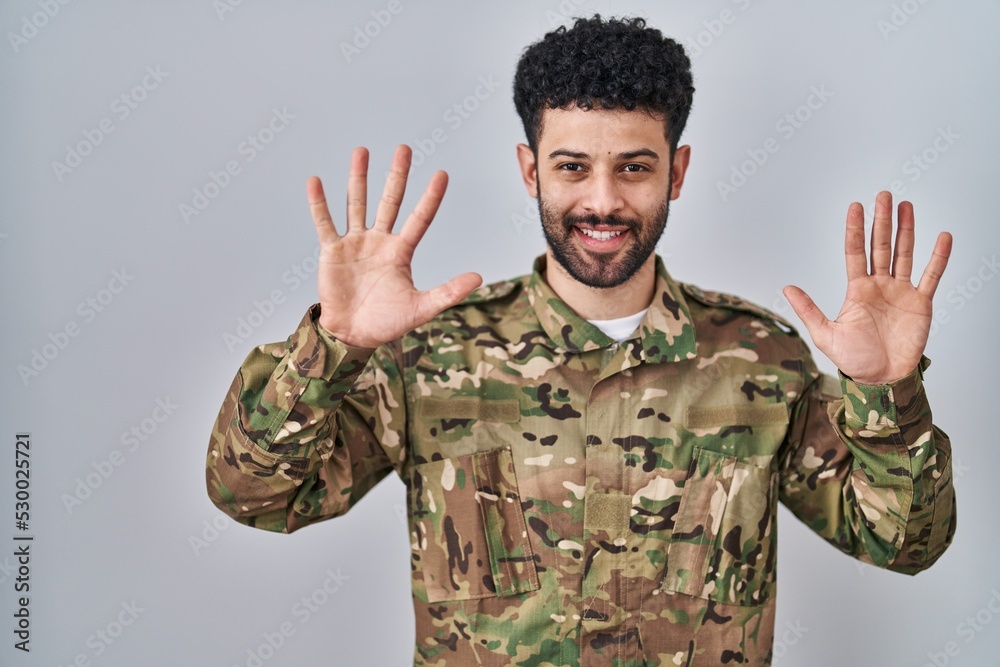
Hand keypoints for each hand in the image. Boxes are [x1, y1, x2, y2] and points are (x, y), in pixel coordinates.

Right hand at [308, 145, 481, 347]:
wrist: (353, 335)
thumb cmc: (387, 322)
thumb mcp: (421, 308)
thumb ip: (448, 292)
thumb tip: (478, 277)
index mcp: (401, 252)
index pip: (420, 218)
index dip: (430, 198)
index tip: (442, 174)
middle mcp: (379, 241)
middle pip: (390, 201)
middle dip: (397, 176)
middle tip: (404, 149)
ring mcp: (355, 243)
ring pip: (357, 204)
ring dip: (359, 178)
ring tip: (362, 150)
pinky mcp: (332, 251)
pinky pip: (325, 223)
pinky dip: (319, 204)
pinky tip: (315, 182)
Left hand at [783, 191, 952, 384]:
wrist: (882, 379)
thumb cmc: (854, 360)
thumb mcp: (826, 335)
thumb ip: (809, 310)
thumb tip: (787, 288)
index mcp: (856, 290)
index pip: (855, 252)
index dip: (856, 229)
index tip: (856, 206)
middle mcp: (879, 285)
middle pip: (881, 246)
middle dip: (882, 220)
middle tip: (883, 195)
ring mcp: (901, 292)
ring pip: (905, 254)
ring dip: (906, 230)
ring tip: (906, 205)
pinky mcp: (920, 303)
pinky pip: (931, 276)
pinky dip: (938, 257)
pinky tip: (942, 237)